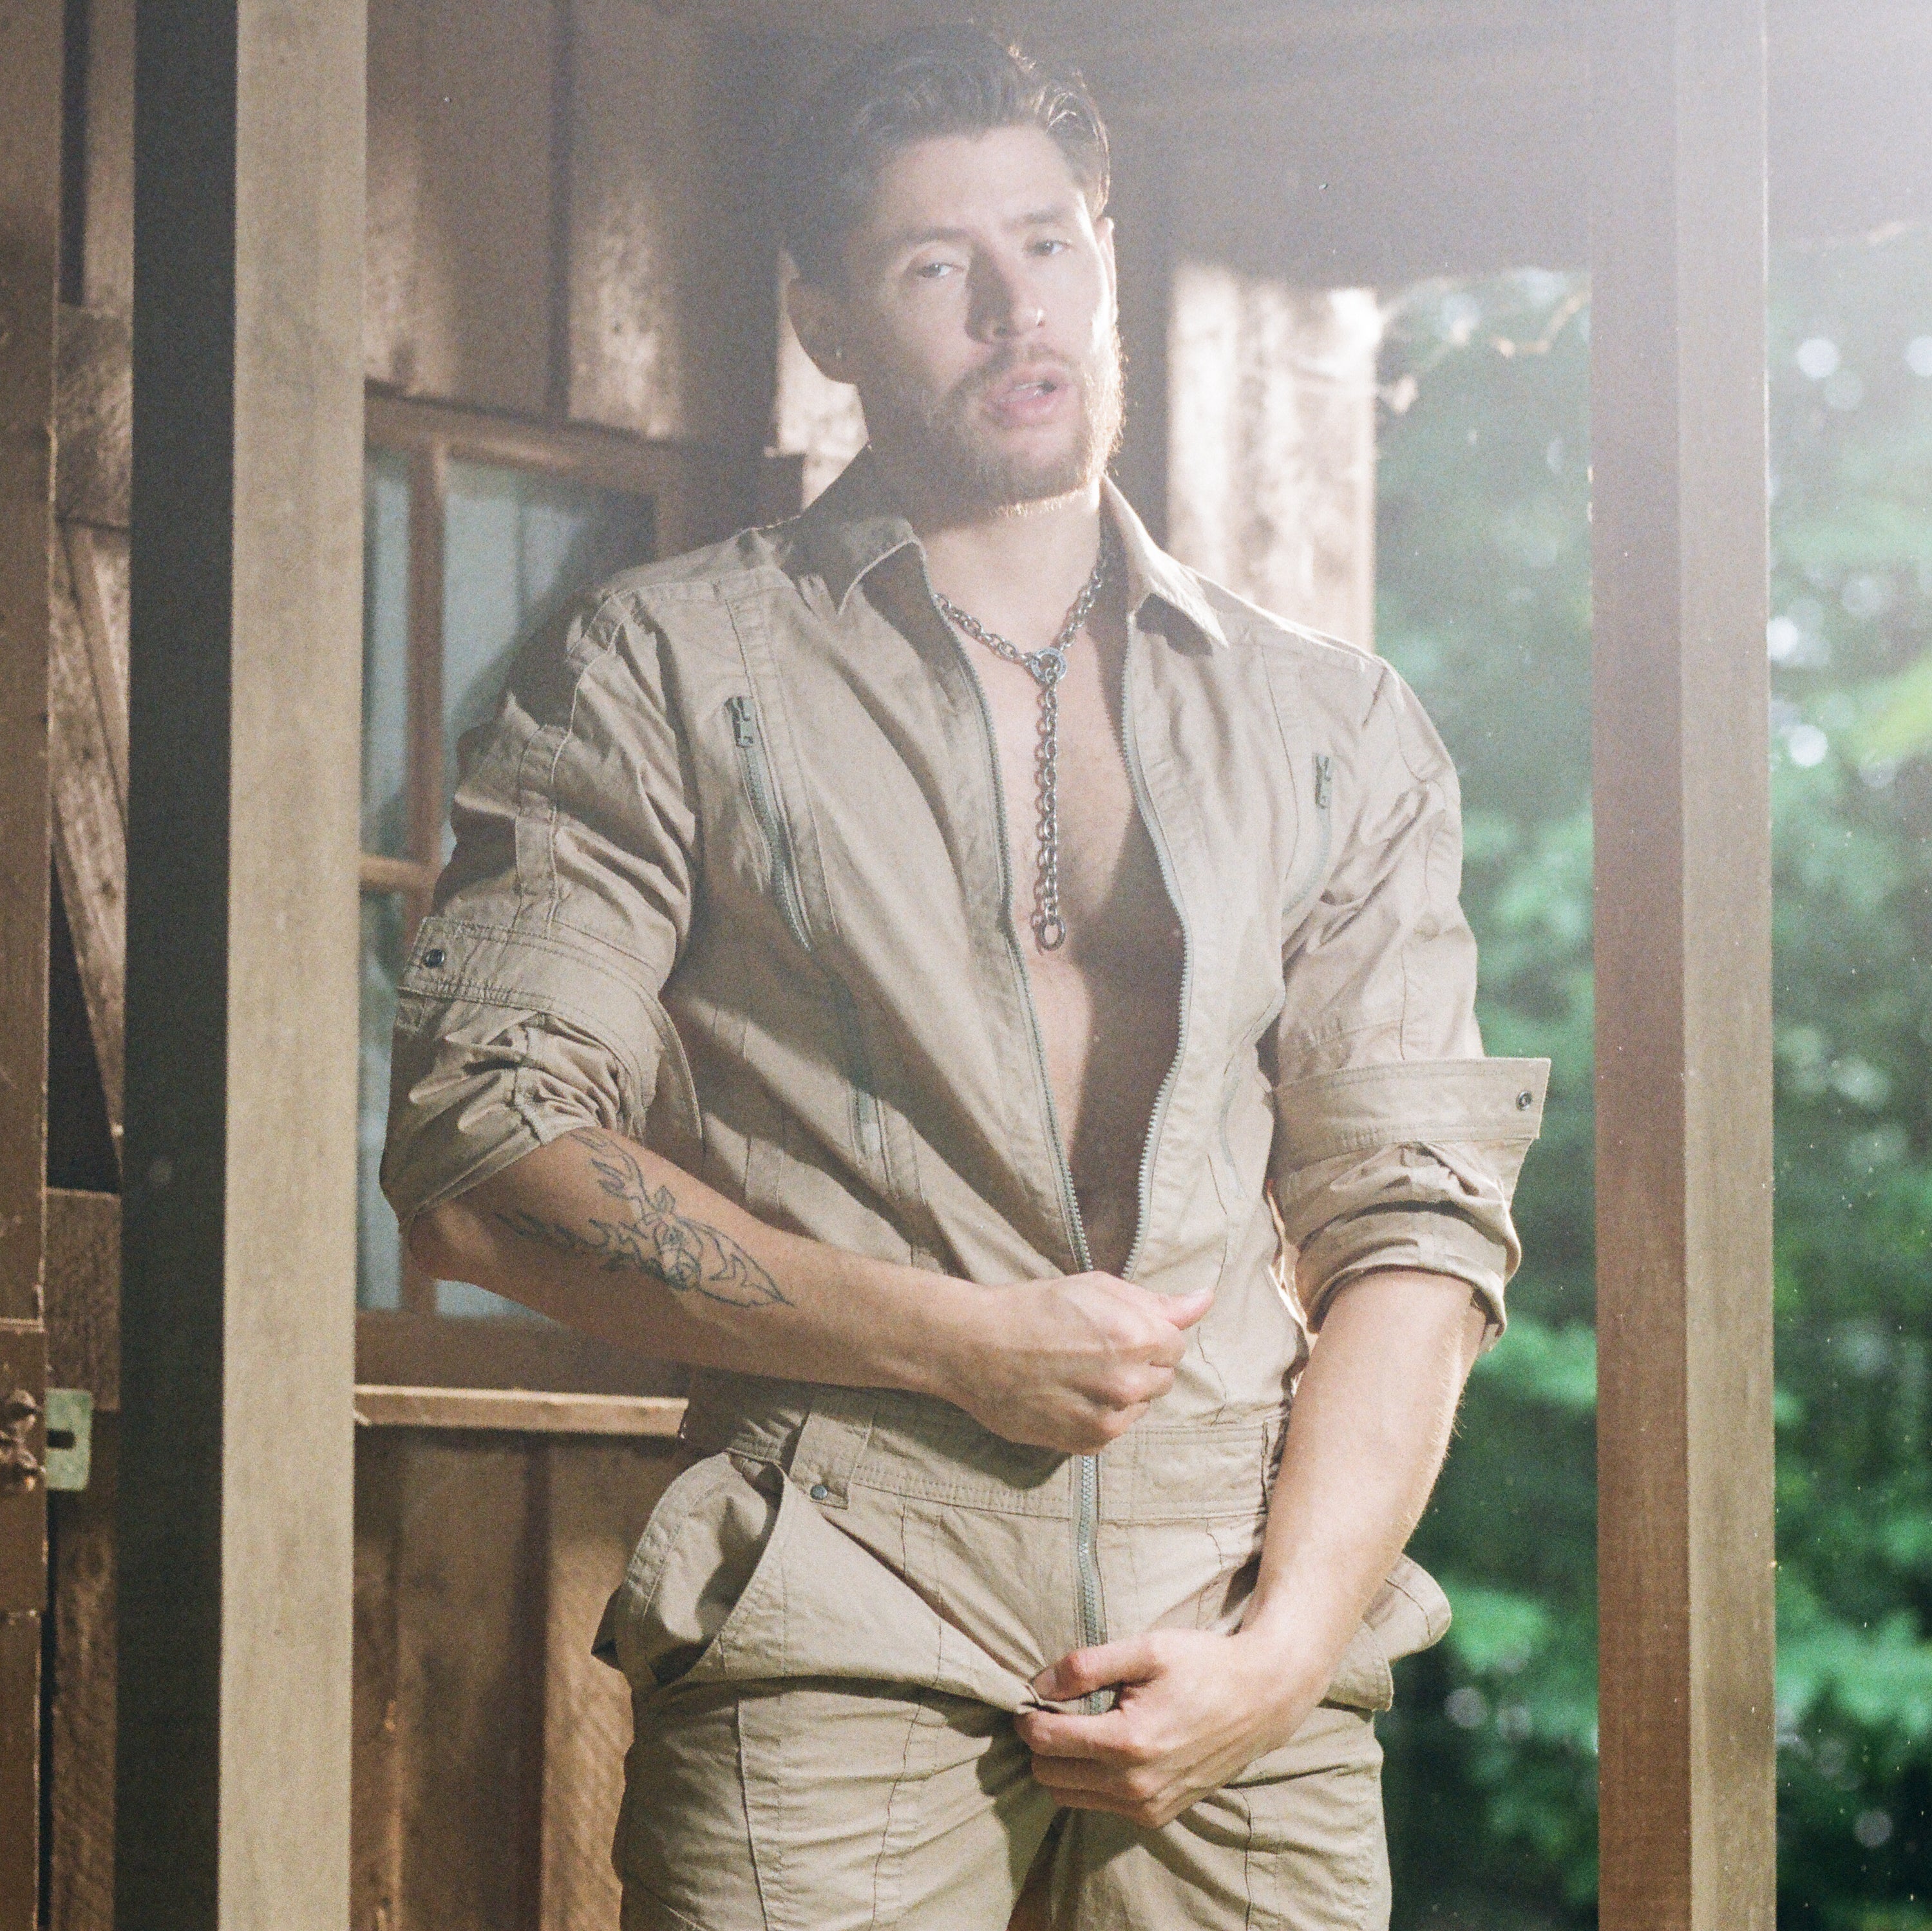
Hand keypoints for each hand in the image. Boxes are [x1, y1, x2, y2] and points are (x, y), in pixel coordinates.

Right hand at [939, 1277, 1212, 1452]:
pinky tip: (1070, 1393)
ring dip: (1122, 1390)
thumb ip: (1157, 1301)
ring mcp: (1108, 1418)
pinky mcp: (1087, 1443)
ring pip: (1141, 1405)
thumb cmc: (1034, 1308)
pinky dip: (1101, 1413)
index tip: (1115, 1328)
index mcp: (1137, 1337)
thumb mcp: (1095, 1289)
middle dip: (1140, 1362)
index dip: (1147, 1332)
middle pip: (1163, 1376)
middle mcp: (1129, 1383)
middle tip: (1096, 1349)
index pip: (1175, 1343)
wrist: (975, 1347)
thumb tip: (1205, 1300)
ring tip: (1080, 1372)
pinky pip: (1115, 1428)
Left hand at [1015, 1629, 1321, 1828]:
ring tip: (1079, 1728)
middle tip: (1055, 1710)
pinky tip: (1105, 1749)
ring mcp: (1146, 1807)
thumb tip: (1038, 1684)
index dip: (1028, 1717)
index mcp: (1127, 1742)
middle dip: (1042, 1742)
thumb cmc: (1203, 1665)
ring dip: (1062, 1765)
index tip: (1032, 1697)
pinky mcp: (1157, 1816)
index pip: (1046, 1741)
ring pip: (1068, 1796)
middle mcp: (1134, 1785)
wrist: (1260, 1700)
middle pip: (1048, 1775)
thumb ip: (1086, 1666)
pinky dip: (1089, 1781)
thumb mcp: (1146, 1650)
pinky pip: (1099, 1807)